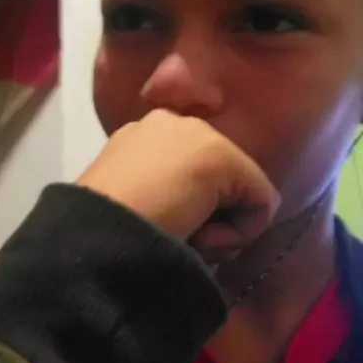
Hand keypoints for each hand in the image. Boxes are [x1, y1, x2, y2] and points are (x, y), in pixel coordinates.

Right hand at [76, 109, 279, 256]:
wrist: (102, 225)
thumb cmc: (103, 227)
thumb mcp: (126, 202)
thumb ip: (156, 198)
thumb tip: (191, 222)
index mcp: (139, 134)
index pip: (186, 173)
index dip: (185, 210)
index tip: (160, 228)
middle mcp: (171, 124)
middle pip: (216, 183)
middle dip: (207, 219)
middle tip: (176, 238)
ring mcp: (201, 136)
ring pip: (238, 197)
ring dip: (217, 230)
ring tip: (182, 238)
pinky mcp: (228, 159)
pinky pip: (260, 206)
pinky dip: (237, 235)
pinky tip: (199, 236)